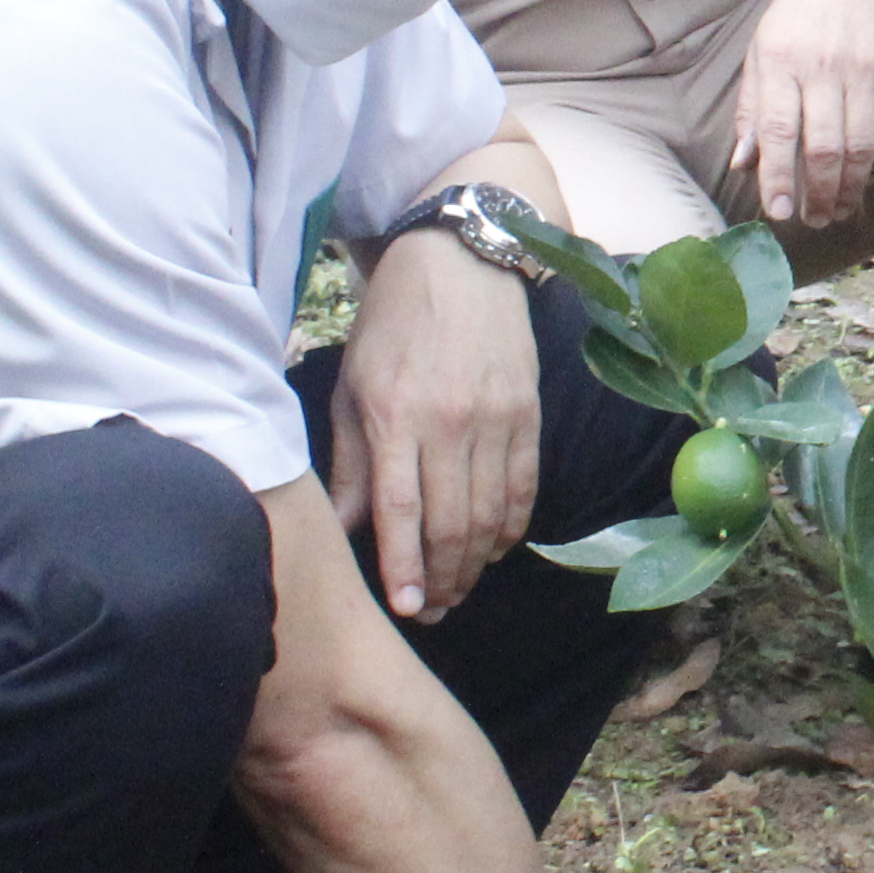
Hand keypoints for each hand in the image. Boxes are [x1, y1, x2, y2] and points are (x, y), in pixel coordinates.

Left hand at [331, 221, 545, 620]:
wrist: (462, 262)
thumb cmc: (394, 323)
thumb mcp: (353, 385)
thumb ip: (351, 461)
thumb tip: (345, 527)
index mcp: (395, 415)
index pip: (400, 509)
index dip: (404, 565)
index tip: (406, 607)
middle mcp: (448, 421)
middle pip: (451, 523)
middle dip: (441, 578)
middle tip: (433, 610)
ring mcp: (495, 418)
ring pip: (490, 514)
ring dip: (475, 562)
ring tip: (458, 588)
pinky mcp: (528, 413)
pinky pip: (524, 486)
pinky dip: (511, 526)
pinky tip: (494, 547)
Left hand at [734, 0, 873, 232]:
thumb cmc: (798, 15)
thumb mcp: (761, 51)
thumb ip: (752, 109)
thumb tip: (743, 163)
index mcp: (780, 62)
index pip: (779, 131)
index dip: (778, 178)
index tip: (777, 212)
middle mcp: (823, 67)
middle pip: (825, 148)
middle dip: (819, 195)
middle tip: (814, 219)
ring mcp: (864, 70)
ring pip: (861, 146)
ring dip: (851, 188)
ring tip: (840, 208)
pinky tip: (869, 174)